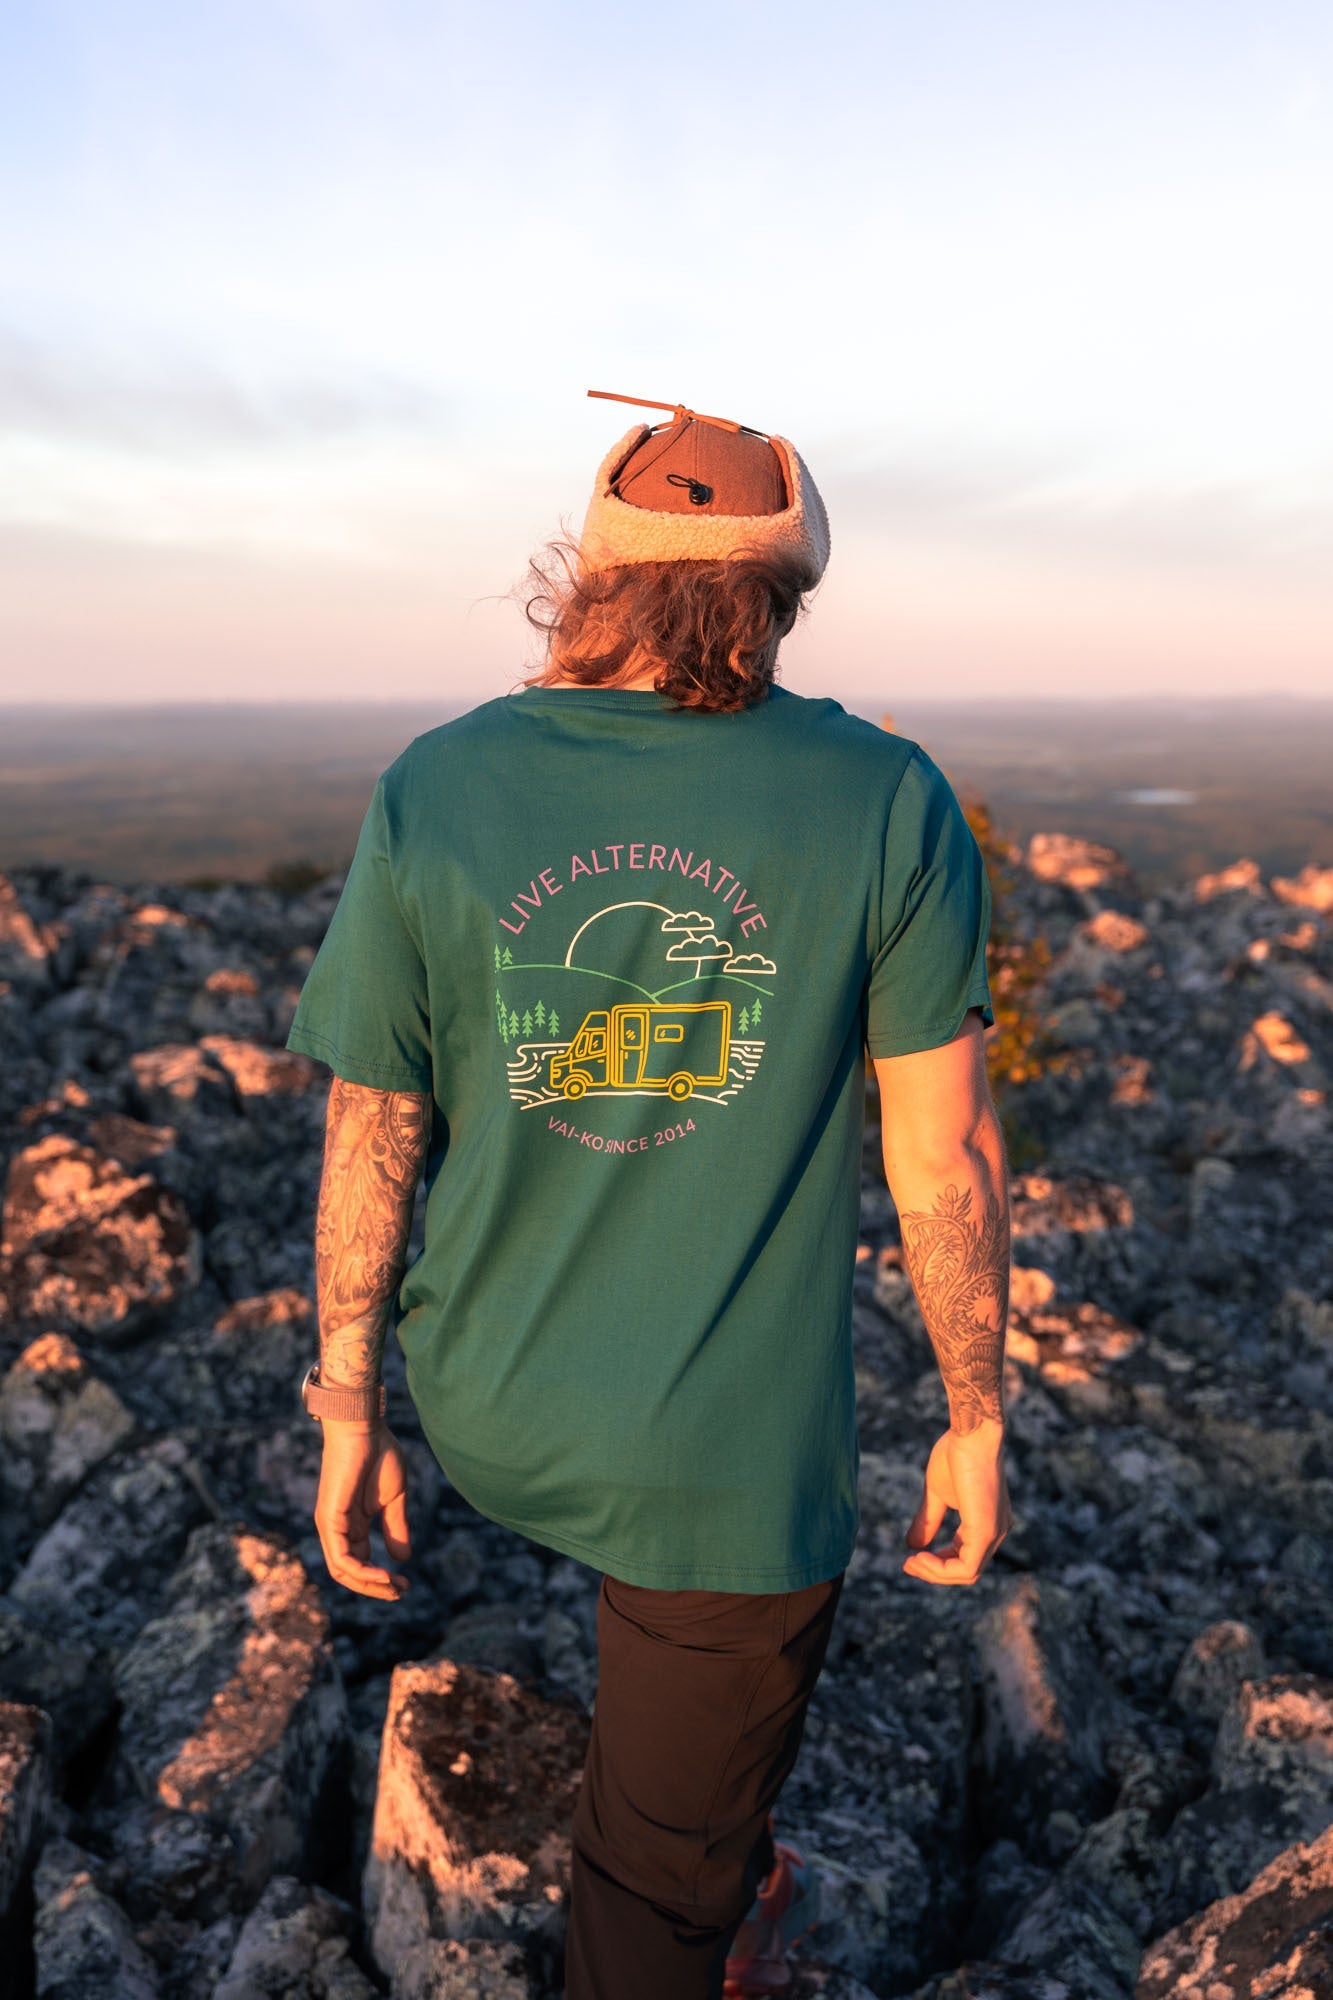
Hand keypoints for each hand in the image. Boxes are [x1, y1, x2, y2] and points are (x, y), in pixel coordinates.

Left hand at [313, 1420, 411, 1600]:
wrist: (363, 1427)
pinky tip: (383, 1573)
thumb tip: (402, 1560)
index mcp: (352, 1524)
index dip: (382, 1578)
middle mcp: (337, 1528)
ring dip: (369, 1584)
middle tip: (401, 1591)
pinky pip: (341, 1558)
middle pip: (349, 1573)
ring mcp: (330, 1525)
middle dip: (376, 1587)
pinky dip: (361, 1572)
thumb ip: (396, 1528)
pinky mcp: (328, 1520)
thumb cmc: (379, 1454)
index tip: (407, 1582)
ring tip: (394, 1586)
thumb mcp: (395, 1498)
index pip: (360, 1563)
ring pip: (342, 1571)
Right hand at [902, 1420, 1011, 1585]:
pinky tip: (921, 1557)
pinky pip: (966, 1567)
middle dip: (935, 1572)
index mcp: (988, 1522)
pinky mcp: (986, 1531)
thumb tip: (912, 1545)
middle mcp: (997, 1531)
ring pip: (966, 1573)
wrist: (970, 1434)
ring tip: (912, 1562)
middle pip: (967, 1570)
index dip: (939, 1563)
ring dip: (935, 1572)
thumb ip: (929, 1520)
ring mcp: (994, 1533)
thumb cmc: (956, 1454)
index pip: (966, 1557)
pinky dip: (941, 1569)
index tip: (911, 1558)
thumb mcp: (937, 1494)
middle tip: (908, 1565)